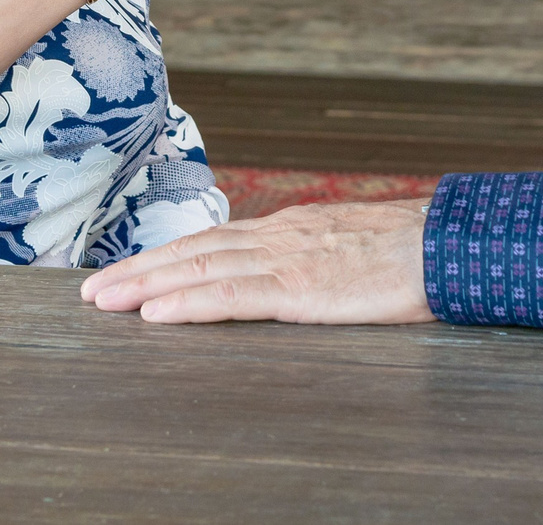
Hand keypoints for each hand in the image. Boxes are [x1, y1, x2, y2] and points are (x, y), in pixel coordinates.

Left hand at [81, 200, 434, 324]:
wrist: (450, 245)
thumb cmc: (411, 253)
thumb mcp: (350, 248)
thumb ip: (313, 258)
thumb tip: (290, 277)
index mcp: (290, 229)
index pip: (214, 240)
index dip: (168, 256)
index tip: (130, 272)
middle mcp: (279, 237)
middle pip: (195, 251)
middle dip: (140, 270)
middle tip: (92, 290)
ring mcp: (287, 260)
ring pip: (201, 269)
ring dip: (147, 285)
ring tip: (105, 301)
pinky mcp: (301, 289)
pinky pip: (232, 297)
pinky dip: (188, 302)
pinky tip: (157, 313)